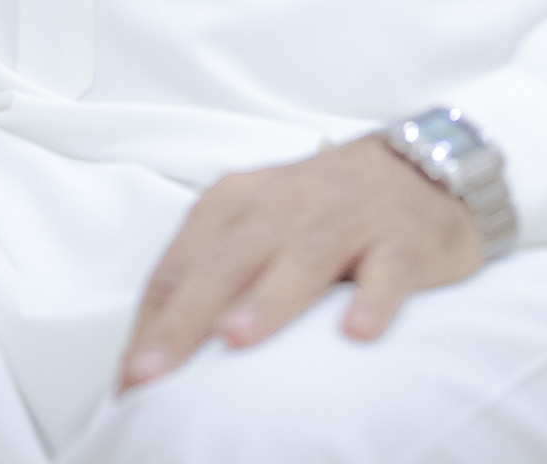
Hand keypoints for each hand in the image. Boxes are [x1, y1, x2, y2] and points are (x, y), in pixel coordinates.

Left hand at [119, 135, 481, 388]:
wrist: (418, 165)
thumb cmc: (317, 212)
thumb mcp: (256, 229)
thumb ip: (208, 281)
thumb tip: (150, 359)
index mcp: (236, 203)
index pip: (181, 264)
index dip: (151, 322)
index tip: (128, 380)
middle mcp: (283, 206)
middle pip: (227, 262)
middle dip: (187, 316)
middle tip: (152, 373)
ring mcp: (344, 221)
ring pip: (300, 260)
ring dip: (267, 298)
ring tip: (235, 338)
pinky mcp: (401, 241)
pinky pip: (387, 272)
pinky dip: (372, 299)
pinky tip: (357, 332)